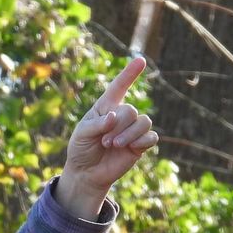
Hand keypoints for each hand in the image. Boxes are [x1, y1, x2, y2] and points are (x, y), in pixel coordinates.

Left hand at [59, 56, 158, 218]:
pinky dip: (142, 141)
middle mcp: (122, 115)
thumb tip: (114, 117)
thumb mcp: (82, 134)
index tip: (140, 60)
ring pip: (144, 122)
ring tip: (113, 145)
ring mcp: (132, 130)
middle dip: (118, 126)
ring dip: (128, 134)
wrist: (86, 173)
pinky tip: (130, 147)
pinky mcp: (140, 145)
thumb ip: (97, 124)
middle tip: (104, 141)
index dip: (129, 73)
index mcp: (106, 107)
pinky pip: (151, 137)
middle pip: (131, 110)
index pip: (119, 87)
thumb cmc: (81, 149)